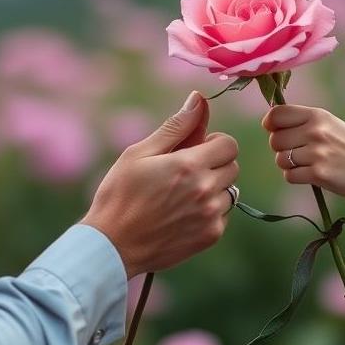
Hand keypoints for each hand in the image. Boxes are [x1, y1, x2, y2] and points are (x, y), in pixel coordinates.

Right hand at [81, 92, 238, 277]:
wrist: (112, 246)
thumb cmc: (120, 194)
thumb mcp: (140, 153)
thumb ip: (176, 126)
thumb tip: (199, 98)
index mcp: (189, 165)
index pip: (229, 144)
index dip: (213, 143)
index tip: (195, 150)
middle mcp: (205, 190)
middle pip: (232, 166)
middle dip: (214, 163)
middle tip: (185, 172)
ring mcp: (210, 215)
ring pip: (230, 191)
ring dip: (214, 188)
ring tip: (183, 194)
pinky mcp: (210, 236)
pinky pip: (224, 214)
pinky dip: (210, 211)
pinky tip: (183, 214)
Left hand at [262, 104, 344, 200]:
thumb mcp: (330, 124)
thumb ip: (303, 121)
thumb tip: (269, 123)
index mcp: (318, 115)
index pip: (277, 114)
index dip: (270, 124)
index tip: (274, 130)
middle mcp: (317, 131)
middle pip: (275, 140)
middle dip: (281, 148)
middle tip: (298, 152)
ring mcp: (318, 153)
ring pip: (281, 160)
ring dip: (289, 165)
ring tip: (308, 163)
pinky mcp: (320, 174)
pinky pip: (290, 176)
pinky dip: (297, 177)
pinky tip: (312, 174)